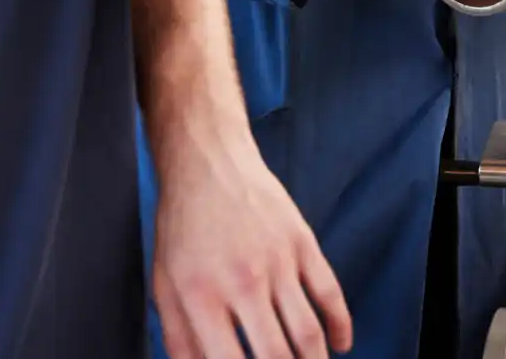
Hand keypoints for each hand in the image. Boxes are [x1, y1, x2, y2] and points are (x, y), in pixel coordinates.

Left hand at [151, 132, 353, 358]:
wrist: (209, 165)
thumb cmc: (182, 228)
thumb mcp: (164, 286)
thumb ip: (179, 341)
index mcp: (201, 297)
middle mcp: (243, 282)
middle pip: (276, 355)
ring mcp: (278, 261)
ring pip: (308, 331)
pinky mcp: (302, 243)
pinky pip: (330, 292)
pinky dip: (340, 324)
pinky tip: (340, 344)